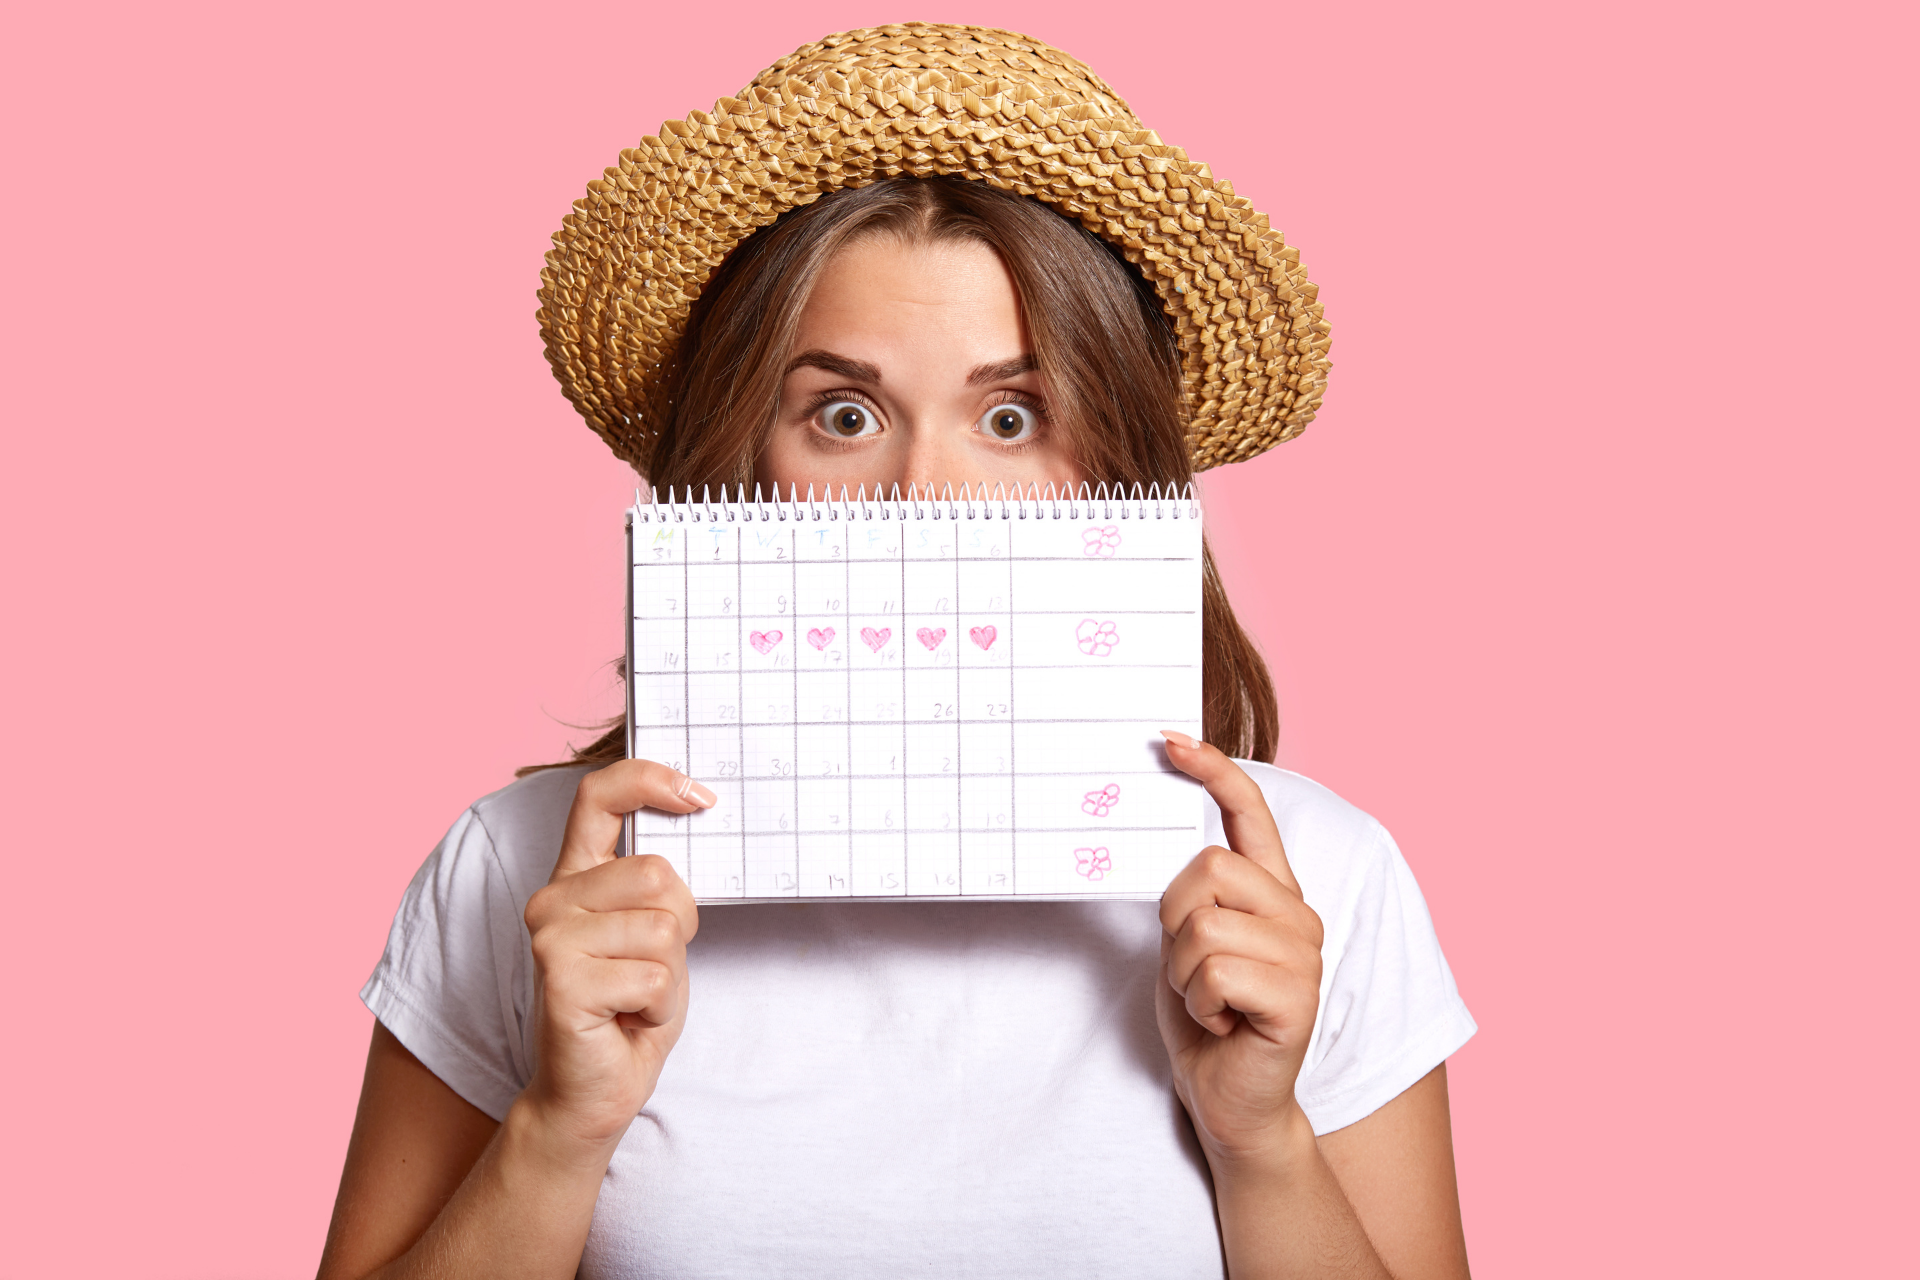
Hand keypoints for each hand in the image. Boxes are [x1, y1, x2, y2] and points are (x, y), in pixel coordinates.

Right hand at [520, 760, 711, 1151]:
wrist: (593, 1090)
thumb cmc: (630, 1008)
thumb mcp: (654, 933)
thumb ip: (656, 885)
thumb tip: (694, 816)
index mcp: (576, 876)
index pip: (598, 796)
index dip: (649, 780)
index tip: (700, 796)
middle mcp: (553, 898)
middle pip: (658, 875)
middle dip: (681, 924)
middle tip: (655, 966)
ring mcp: (550, 937)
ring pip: (662, 928)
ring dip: (670, 974)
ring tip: (637, 997)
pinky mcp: (561, 980)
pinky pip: (654, 976)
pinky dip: (659, 1005)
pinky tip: (627, 1019)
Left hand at [1156, 733, 1325, 1168]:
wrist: (1231, 1102)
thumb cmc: (1208, 1018)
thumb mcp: (1189, 943)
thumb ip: (1192, 895)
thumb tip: (1168, 843)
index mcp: (1272, 892)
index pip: (1251, 813)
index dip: (1216, 772)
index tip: (1173, 741)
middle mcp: (1296, 914)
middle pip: (1206, 869)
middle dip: (1173, 922)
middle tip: (1189, 971)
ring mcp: (1303, 954)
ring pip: (1202, 924)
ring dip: (1182, 973)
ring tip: (1205, 1002)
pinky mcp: (1296, 997)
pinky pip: (1216, 971)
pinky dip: (1199, 1004)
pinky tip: (1220, 1023)